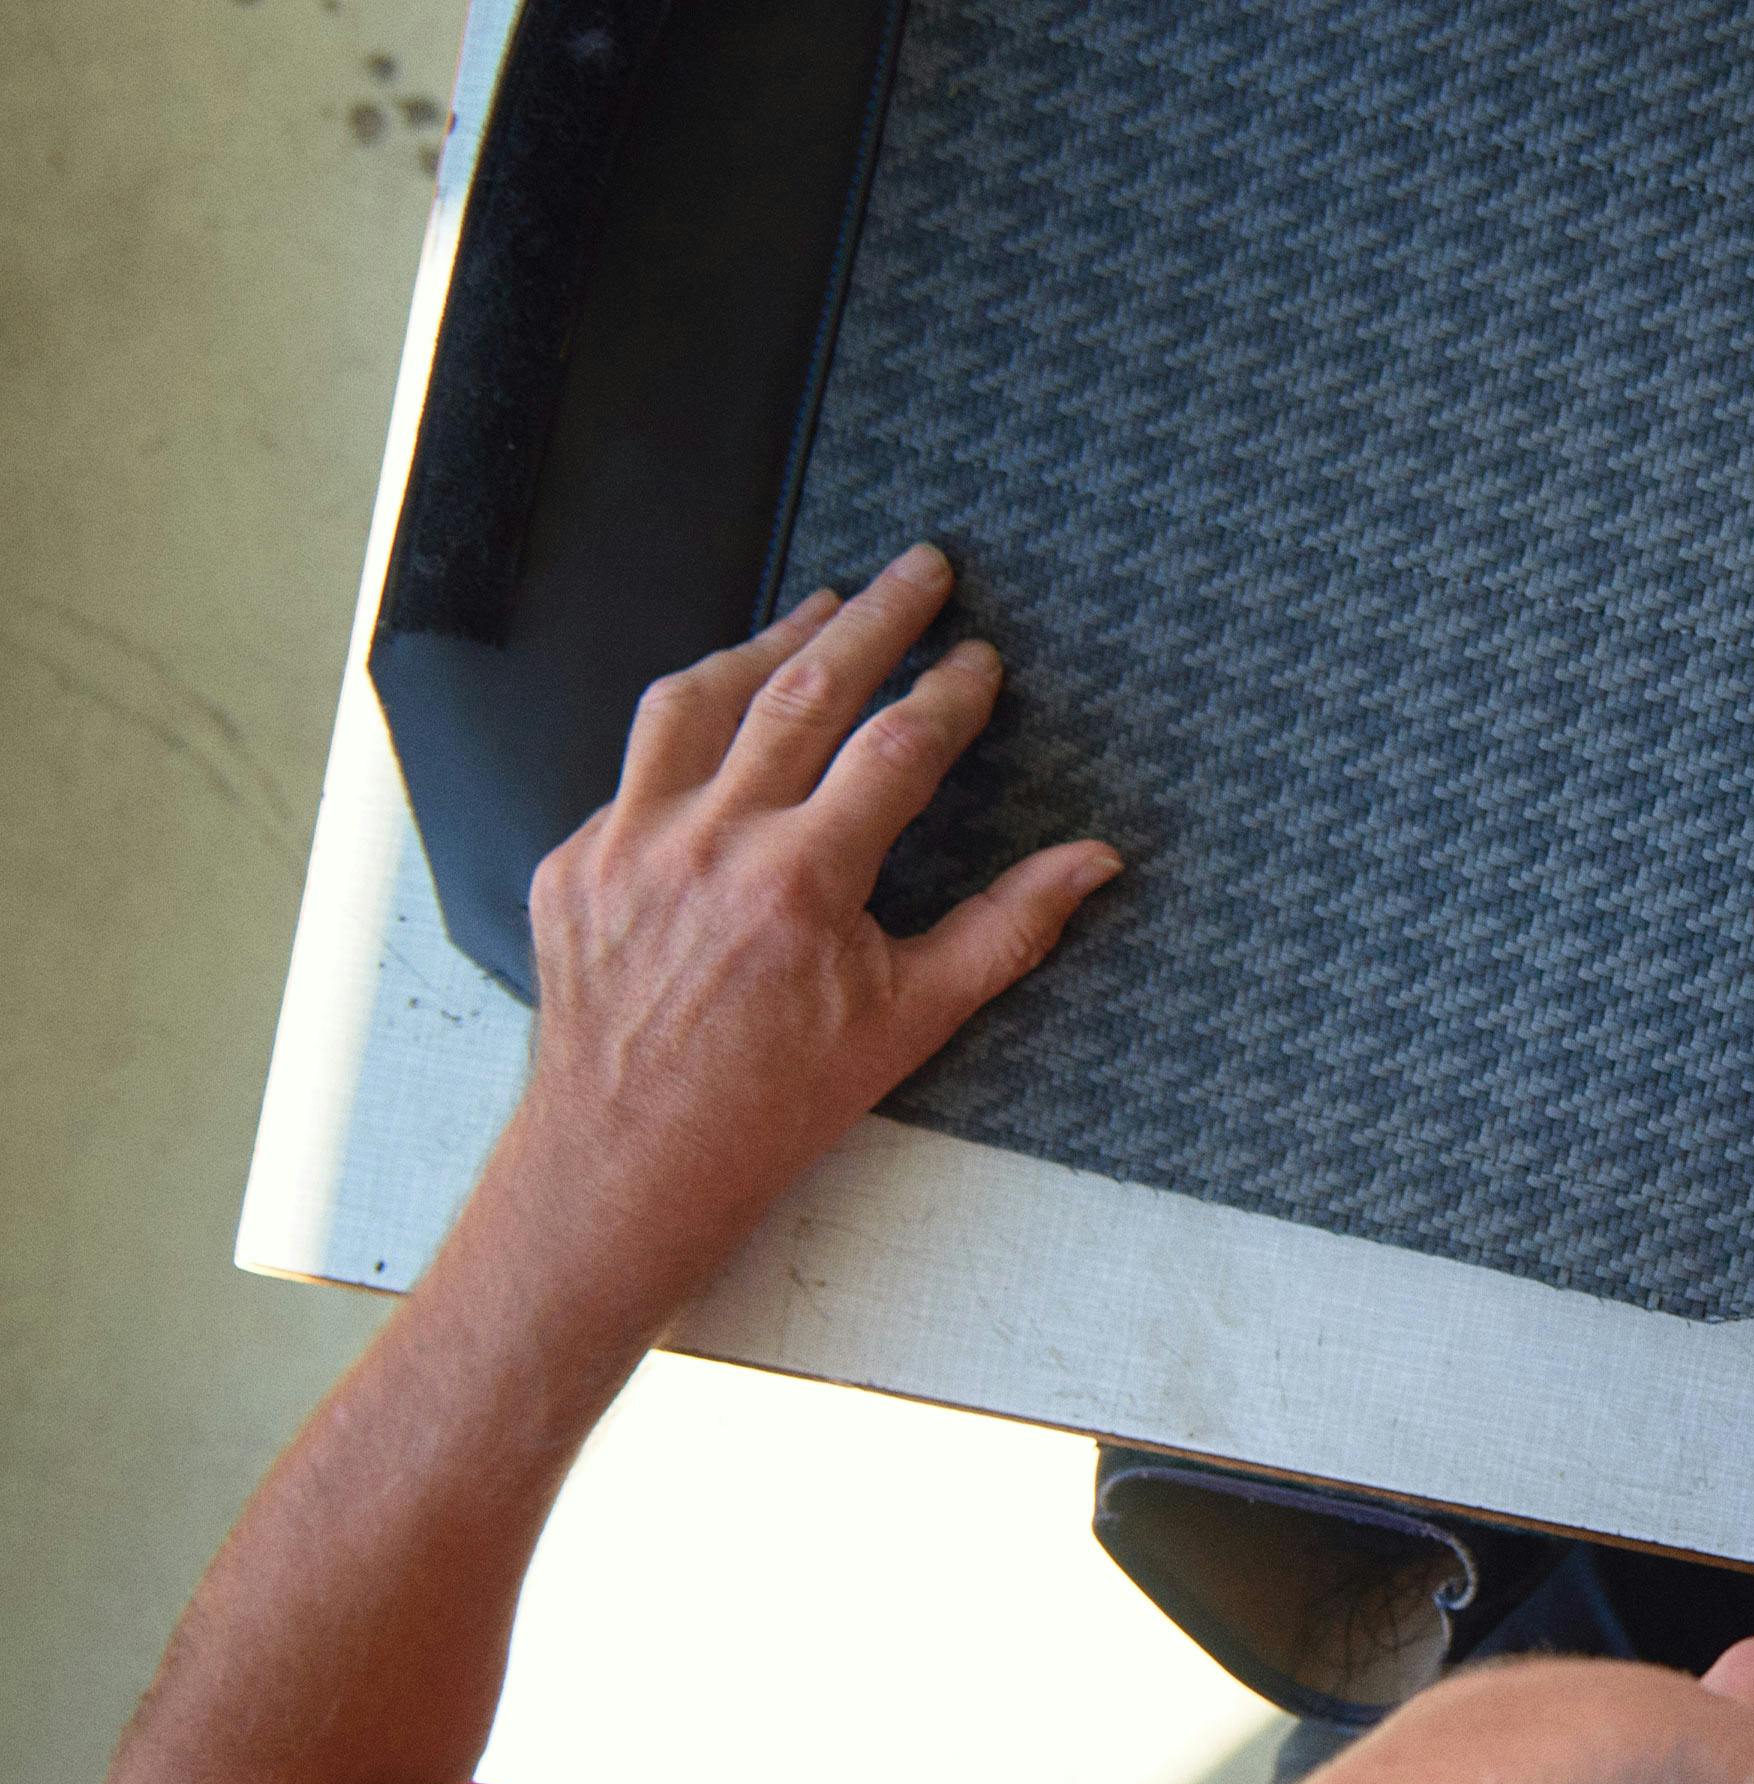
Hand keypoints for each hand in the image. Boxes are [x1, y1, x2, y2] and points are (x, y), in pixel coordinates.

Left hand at [504, 544, 1118, 1312]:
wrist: (627, 1162)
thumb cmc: (775, 1103)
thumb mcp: (912, 1021)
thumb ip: (1008, 929)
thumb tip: (1094, 862)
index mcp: (801, 882)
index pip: (897, 747)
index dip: (949, 691)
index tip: (980, 658)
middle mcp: (708, 843)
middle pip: (804, 686)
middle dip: (874, 617)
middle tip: (919, 567)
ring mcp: (628, 843)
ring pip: (697, 699)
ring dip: (767, 641)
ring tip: (819, 610)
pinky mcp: (574, 861)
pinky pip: (634, 766)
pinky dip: (688, 730)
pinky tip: (726, 722)